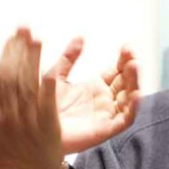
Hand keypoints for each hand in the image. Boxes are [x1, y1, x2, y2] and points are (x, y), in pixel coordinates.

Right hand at [0, 28, 62, 168]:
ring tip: (36, 40)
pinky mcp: (47, 127)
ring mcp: (28, 119)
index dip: (7, 55)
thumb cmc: (6, 161)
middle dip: (19, 50)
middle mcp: (10, 112)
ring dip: (33, 60)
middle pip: (14, 74)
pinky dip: (48, 86)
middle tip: (25, 29)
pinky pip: (47, 103)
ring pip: (29, 83)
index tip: (13, 38)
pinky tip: (52, 69)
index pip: (1, 76)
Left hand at [50, 39, 139, 153]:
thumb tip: (80, 37)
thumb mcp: (57, 76)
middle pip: (126, 83)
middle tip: (131, 55)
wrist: (34, 132)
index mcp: (96, 88)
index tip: (126, 47)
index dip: (123, 59)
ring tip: (133, 67)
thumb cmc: (44, 107)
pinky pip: (125, 119)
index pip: (117, 71)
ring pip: (129, 98)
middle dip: (131, 69)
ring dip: (135, 83)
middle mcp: (104, 101)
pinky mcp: (106, 130)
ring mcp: (107, 115)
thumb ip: (68, 58)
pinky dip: (133, 108)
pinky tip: (135, 94)